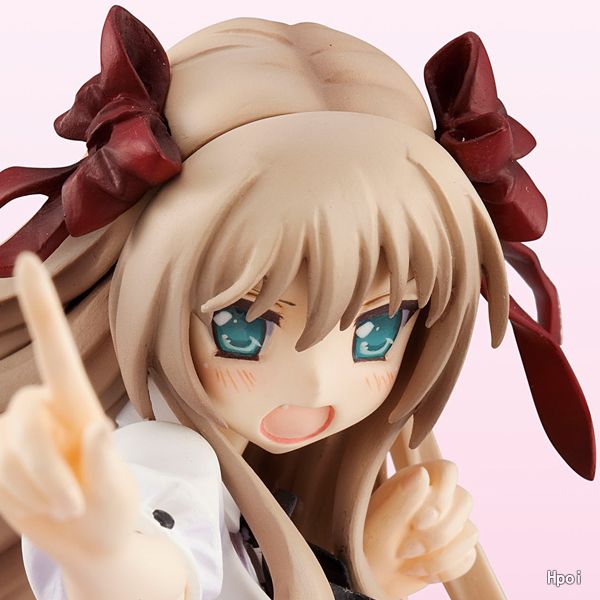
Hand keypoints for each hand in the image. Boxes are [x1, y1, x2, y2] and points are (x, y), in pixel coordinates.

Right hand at [0, 253, 137, 565]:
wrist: (88, 543)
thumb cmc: (111, 509)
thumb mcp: (116, 495)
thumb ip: (105, 465)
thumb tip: (95, 427)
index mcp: (78, 402)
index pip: (56, 349)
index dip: (40, 306)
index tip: (26, 259)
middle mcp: (45, 410)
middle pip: (26, 418)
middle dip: (47, 467)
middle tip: (77, 503)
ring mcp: (18, 436)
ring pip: (9, 450)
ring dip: (37, 488)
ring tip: (68, 504)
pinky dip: (21, 497)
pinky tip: (42, 505)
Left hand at [364, 460, 476, 596]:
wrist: (370, 577)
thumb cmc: (368, 544)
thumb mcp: (380, 522)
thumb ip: (401, 496)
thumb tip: (422, 473)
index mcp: (414, 479)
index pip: (448, 470)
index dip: (442, 496)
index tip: (416, 523)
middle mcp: (435, 495)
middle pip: (464, 501)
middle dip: (437, 534)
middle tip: (403, 551)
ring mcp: (447, 521)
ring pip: (470, 531)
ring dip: (441, 556)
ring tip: (409, 566)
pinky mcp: (455, 547)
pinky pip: (468, 556)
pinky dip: (446, 569)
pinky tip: (422, 573)